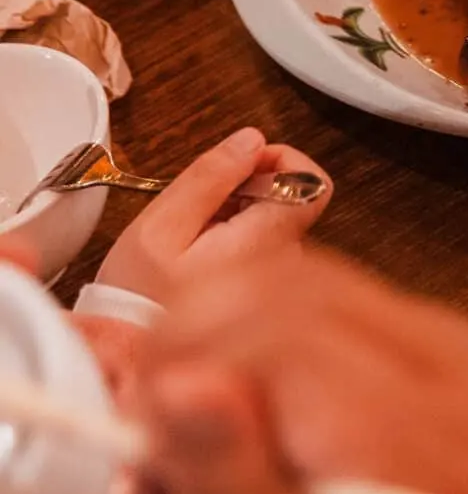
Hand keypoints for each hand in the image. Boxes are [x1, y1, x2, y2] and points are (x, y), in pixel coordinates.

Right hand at [95, 126, 332, 303]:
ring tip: (194, 235)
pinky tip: (202, 254)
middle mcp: (287, 262)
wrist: (128, 353)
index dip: (282, 161)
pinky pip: (264, 245)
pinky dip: (236, 237)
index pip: (313, 184)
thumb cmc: (135, 297)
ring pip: (275, 220)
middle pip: (292, 199)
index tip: (241, 164)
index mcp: (266, 244)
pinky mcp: (269, 288)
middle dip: (249, 188)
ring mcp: (283, 278)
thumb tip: (250, 140)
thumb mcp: (159, 229)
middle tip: (201, 206)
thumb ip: (207, 180)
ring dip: (239, 213)